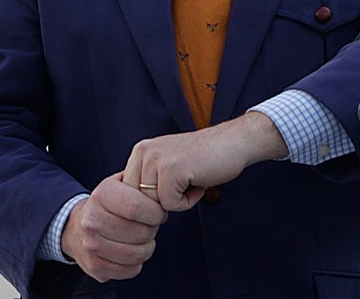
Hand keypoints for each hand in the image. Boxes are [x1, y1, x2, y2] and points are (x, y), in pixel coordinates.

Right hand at [60, 172, 167, 282]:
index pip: (137, 207)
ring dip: (147, 247)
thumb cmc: (109, 203)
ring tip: (143, 238)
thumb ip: (142, 179)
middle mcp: (92, 221)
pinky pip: (130, 270)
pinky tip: (132, 250)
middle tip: (150, 225)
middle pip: (141, 233)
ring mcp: (91, 246)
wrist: (76, 226)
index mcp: (101, 195)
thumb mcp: (121, 182)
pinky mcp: (95, 267)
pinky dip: (137, 263)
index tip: (159, 213)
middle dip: (153, 230)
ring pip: (137, 254)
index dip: (156, 212)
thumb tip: (164, 186)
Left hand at [122, 111, 287, 210]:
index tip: (170, 193)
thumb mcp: (166, 166)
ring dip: (175, 203)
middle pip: (137, 203)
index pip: (126, 196)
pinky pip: (170, 205)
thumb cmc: (203, 160)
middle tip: (182, 188)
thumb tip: (129, 216)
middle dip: (160, 205)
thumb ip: (147, 182)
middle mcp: (143, 152)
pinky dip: (187, 202)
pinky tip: (198, 183)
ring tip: (191, 182)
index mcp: (140, 152)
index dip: (149, 205)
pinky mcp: (171, 168)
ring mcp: (156, 159)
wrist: (233, 143)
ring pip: (152, 206)